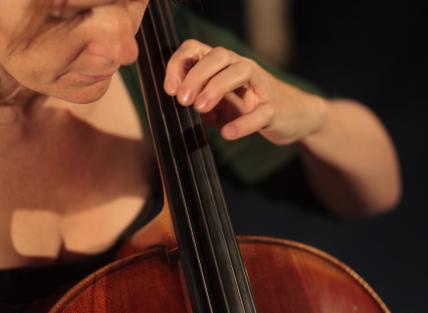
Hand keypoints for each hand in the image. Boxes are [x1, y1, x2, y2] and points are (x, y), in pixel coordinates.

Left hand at [164, 39, 326, 144]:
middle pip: (218, 56)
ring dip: (216, 87)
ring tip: (200, 108)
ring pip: (240, 71)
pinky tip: (228, 133)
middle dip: (195, 75)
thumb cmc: (251, 106)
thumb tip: (175, 108)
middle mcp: (242, 67)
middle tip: (182, 100)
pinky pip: (261, 112)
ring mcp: (261, 86)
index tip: (169, 90)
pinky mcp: (275, 109)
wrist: (293, 115)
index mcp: (224, 65)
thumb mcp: (221, 103)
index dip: (178, 64)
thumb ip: (200, 102)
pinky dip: (243, 123)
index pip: (196, 49)